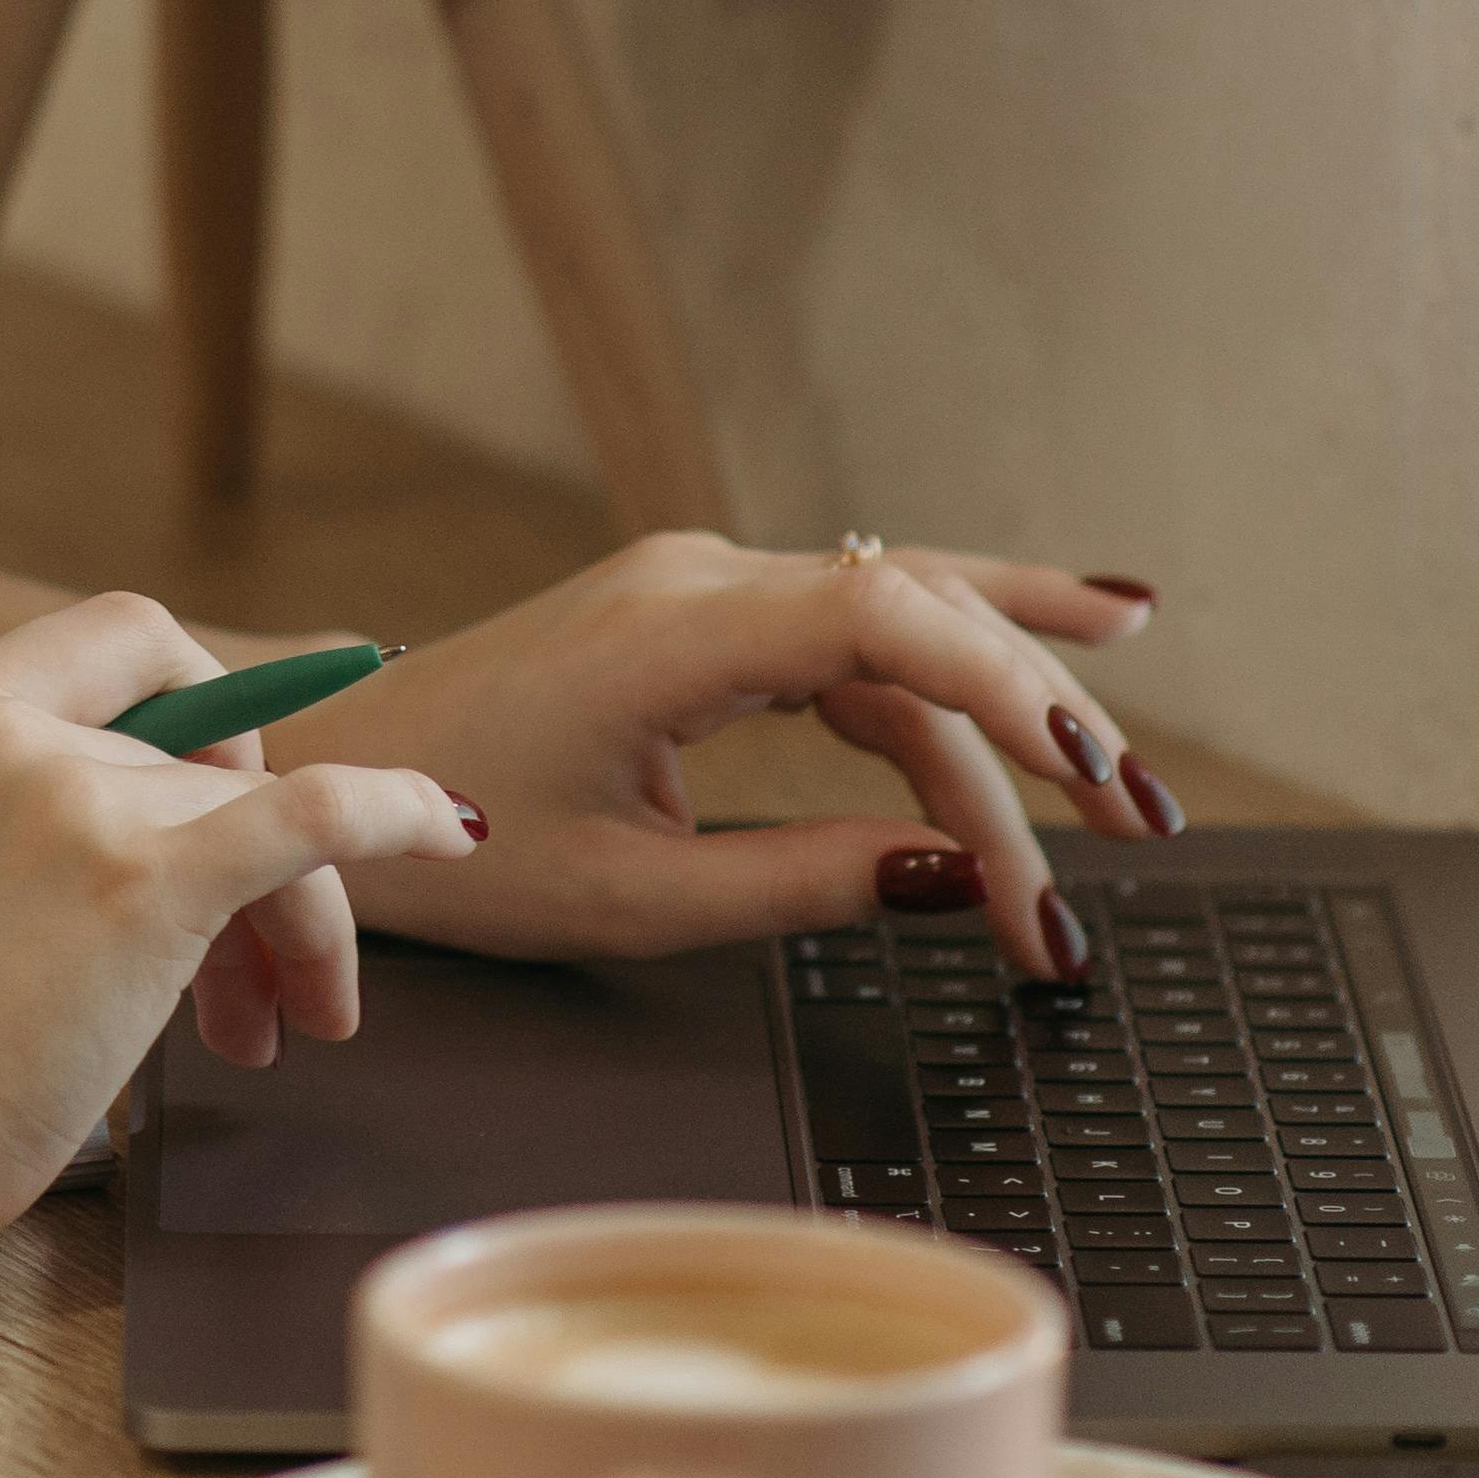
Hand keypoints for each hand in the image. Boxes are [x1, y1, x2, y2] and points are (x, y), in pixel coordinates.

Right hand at [0, 592, 478, 1278]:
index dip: (198, 719)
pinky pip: (317, 816)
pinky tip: (451, 831)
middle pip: (205, 749)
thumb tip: (118, 872)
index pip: (122, 649)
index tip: (216, 808)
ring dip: (291, 919)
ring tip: (269, 1036)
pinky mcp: (141, 880)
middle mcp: (3, 724)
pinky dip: (401, 811)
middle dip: (250, 853)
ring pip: (255, 816)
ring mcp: (73, 793)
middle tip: (254, 992)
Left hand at [270, 534, 1168, 979]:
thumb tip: (952, 878)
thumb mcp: (631, 896)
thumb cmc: (453, 837)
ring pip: (902, 625)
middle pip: (919, 618)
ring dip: (1008, 713)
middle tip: (1140, 827)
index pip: (885, 619)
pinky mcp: (709, 620)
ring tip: (1120, 801)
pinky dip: (951, 674)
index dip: (1005, 687)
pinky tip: (1063, 658)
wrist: (338, 769)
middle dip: (1039, 724)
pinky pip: (858, 636)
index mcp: (672, 633)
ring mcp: (707, 589)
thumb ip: (800, 886)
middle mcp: (701, 581)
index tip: (1089, 777)